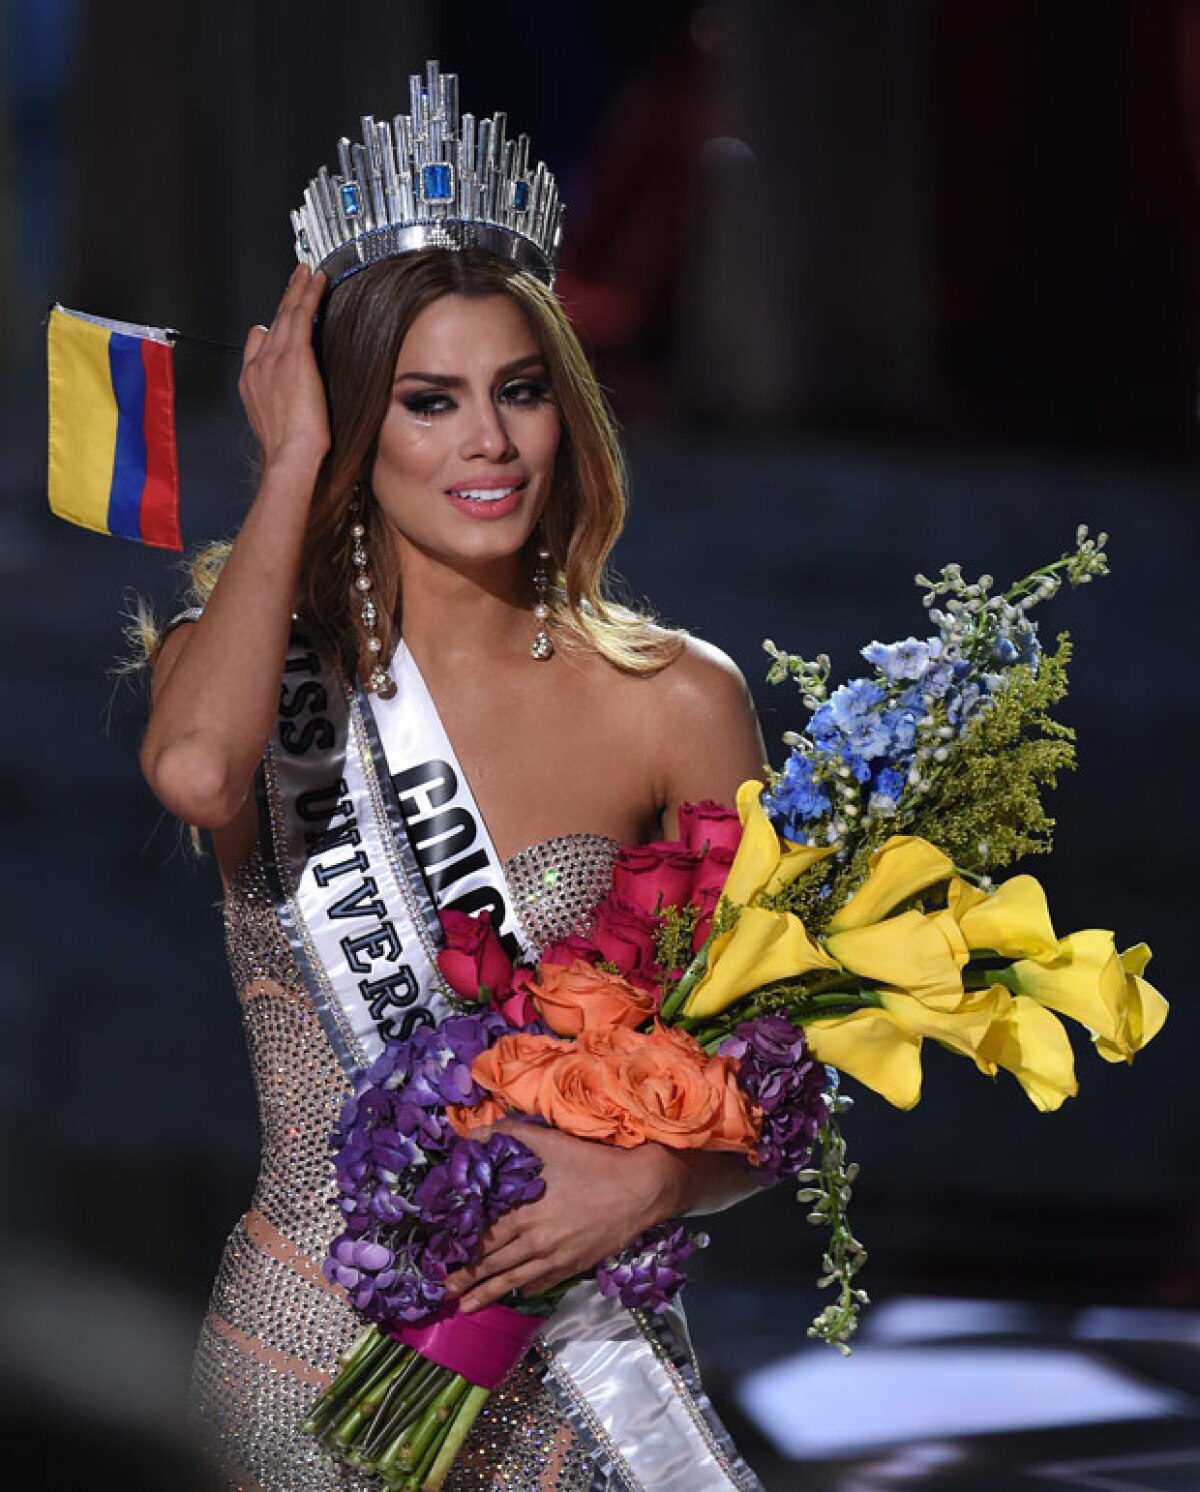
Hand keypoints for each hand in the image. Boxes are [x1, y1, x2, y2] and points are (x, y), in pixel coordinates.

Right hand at [239, 265, 330, 469]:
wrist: (290, 454)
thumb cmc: (289, 449)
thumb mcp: (274, 422)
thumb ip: (275, 399)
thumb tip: (284, 389)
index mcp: (251, 381)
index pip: (257, 343)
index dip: (269, 326)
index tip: (277, 316)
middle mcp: (258, 365)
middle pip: (272, 323)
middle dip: (285, 299)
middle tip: (295, 278)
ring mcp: (274, 358)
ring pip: (285, 313)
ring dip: (296, 289)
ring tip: (306, 272)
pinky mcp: (295, 356)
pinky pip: (301, 314)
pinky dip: (308, 293)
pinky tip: (317, 280)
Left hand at [443, 1121, 678, 1312]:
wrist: (638, 1189)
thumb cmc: (590, 1162)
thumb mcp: (547, 1141)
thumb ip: (507, 1135)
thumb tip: (470, 1136)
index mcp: (521, 1212)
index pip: (481, 1237)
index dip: (459, 1248)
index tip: (439, 1257)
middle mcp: (533, 1241)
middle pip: (491, 1263)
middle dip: (465, 1278)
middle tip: (442, 1290)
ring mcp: (554, 1257)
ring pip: (512, 1280)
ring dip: (487, 1294)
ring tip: (465, 1307)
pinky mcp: (574, 1265)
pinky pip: (543, 1281)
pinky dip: (527, 1289)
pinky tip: (518, 1294)